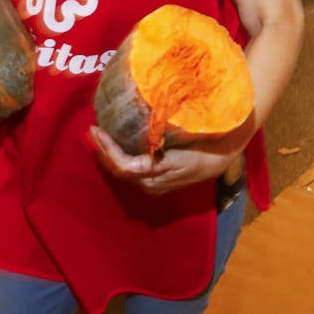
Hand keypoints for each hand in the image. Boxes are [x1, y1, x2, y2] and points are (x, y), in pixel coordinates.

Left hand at [89, 125, 244, 195]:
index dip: (108, 149)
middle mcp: (150, 184)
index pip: (123, 165)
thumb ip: (157, 154)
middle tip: (93, 128)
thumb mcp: (182, 149)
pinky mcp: (155, 181)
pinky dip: (120, 157)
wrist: (220, 160)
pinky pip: (131, 170)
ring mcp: (152, 185)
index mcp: (155, 176)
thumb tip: (133, 148)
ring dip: (109, 154)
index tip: (97, 129)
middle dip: (103, 150)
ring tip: (100, 135)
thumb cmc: (202, 149)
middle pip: (118, 170)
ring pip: (122, 171)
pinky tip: (116, 144)